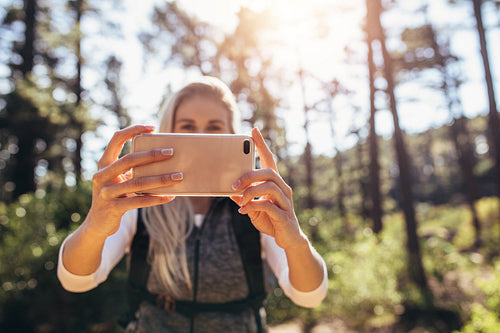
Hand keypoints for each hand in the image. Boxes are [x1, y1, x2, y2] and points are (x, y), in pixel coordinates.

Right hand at [86, 125, 181, 237]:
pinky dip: (156, 199)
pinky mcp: (113, 208)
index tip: (152, 127)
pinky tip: (170, 196)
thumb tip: (163, 158)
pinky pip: (139, 201)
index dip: (133, 130)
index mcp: (104, 164)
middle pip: (129, 160)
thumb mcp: (118, 180)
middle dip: (152, 155)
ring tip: (178, 176)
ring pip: (137, 183)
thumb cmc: (115, 196)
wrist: (97, 224)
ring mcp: (106, 192)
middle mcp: (102, 175)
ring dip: (160, 179)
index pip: (116, 139)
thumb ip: (131, 169)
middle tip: (171, 152)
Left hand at [231, 128, 306, 250]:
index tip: (253, 131)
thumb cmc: (271, 220)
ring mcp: (285, 202)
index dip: (262, 145)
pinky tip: (243, 211)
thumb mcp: (253, 208)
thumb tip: (230, 191)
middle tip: (234, 184)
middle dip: (250, 175)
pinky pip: (268, 205)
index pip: (269, 160)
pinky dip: (253, 206)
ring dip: (250, 192)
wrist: (287, 239)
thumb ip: (244, 198)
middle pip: (269, 172)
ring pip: (270, 186)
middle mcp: (283, 189)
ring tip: (240, 200)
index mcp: (275, 183)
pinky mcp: (284, 215)